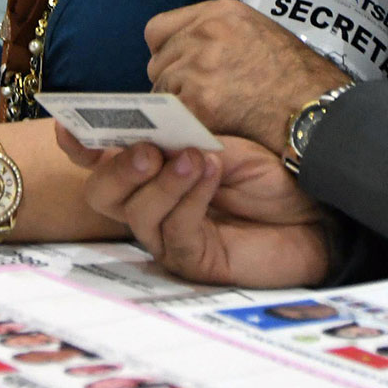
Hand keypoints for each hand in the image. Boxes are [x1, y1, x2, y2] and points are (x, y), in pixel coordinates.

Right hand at [58, 128, 328, 287]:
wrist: (319, 204)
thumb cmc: (271, 168)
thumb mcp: (222, 138)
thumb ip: (181, 135)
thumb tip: (147, 130)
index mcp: (151, 164)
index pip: (100, 157)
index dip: (80, 144)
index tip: (68, 128)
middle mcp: (151, 200)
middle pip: (102, 193)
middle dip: (118, 168)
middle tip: (148, 148)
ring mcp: (168, 233)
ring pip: (135, 214)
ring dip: (161, 182)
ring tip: (196, 158)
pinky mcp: (193, 259)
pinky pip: (173, 233)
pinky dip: (188, 201)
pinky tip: (211, 175)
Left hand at [145, 0, 350, 152]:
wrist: (315, 108)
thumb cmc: (297, 77)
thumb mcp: (259, 32)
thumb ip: (217, 35)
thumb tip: (186, 51)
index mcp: (217, 13)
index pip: (157, 30)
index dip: (167, 52)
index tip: (181, 68)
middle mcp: (203, 33)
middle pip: (157, 63)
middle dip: (173, 82)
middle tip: (199, 98)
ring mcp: (198, 67)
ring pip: (162, 92)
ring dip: (179, 106)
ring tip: (210, 115)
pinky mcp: (199, 101)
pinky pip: (174, 117)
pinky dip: (186, 126)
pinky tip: (210, 128)